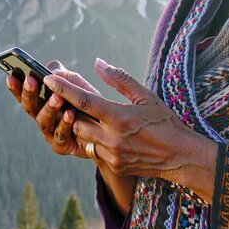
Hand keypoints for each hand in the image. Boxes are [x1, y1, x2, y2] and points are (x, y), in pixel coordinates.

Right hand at [6, 60, 98, 157]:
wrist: (106, 129)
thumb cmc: (89, 103)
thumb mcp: (77, 84)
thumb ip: (63, 75)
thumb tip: (51, 72)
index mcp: (43, 101)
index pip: (24, 94)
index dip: (15, 86)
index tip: (11, 76)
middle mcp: (43, 117)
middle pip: (30, 107)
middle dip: (29, 94)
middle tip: (31, 80)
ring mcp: (51, 132)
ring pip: (43, 121)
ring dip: (49, 108)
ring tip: (58, 97)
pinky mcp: (62, 145)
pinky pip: (60, 135)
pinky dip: (65, 124)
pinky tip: (70, 114)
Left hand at [43, 58, 218, 200]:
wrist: (180, 156)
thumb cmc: (164, 122)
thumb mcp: (146, 96)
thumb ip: (120, 79)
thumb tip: (97, 63)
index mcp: (120, 117)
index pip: (85, 101)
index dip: (64, 89)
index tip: (48, 79)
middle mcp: (113, 138)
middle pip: (76, 122)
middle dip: (69, 110)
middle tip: (63, 97)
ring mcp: (112, 155)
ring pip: (82, 138)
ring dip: (80, 126)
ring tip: (83, 115)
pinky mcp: (114, 166)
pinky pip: (94, 152)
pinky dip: (93, 141)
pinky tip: (102, 134)